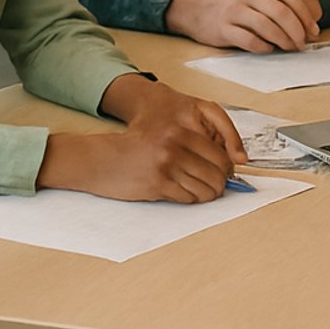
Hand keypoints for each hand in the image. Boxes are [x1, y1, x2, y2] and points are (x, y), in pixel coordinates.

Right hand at [40, 80, 245, 203]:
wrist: (101, 159)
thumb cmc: (135, 145)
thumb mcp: (166, 134)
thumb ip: (194, 142)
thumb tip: (227, 160)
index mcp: (181, 129)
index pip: (220, 153)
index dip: (227, 167)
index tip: (227, 172)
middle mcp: (175, 145)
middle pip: (216, 172)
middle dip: (220, 183)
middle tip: (217, 186)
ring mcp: (167, 166)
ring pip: (205, 188)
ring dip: (207, 194)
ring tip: (203, 192)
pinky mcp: (158, 185)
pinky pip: (188, 197)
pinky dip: (191, 199)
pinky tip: (185, 194)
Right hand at [165, 0, 321, 51]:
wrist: (195, 5)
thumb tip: (308, 18)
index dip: (306, 16)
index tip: (313, 31)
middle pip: (283, 14)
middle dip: (298, 32)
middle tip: (304, 44)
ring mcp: (235, 10)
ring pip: (268, 28)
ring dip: (284, 42)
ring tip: (290, 48)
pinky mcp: (224, 28)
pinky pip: (250, 41)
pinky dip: (264, 47)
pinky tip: (269, 49)